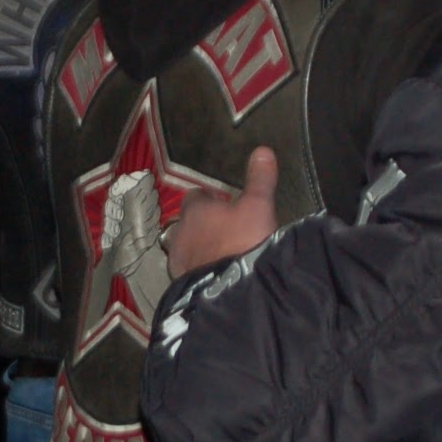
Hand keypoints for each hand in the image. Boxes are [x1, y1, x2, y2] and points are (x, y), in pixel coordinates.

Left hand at [168, 146, 280, 277]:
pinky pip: (187, 271)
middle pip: (188, 223)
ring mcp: (177, 260)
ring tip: (219, 255)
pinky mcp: (180, 283)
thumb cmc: (244, 241)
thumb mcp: (259, 206)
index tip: (224, 204)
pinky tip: (213, 276)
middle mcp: (180, 232)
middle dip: (202, 225)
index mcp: (196, 209)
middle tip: (225, 231)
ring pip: (185, 248)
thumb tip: (263, 150)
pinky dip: (198, 270)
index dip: (210, 199)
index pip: (195, 196)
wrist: (233, 291)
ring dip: (198, 248)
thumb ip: (260, 180)